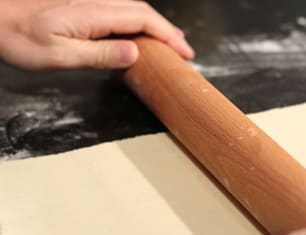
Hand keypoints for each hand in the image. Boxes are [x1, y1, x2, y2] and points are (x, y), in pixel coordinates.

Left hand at [0, 0, 193, 69]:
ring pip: (134, 9)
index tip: (184, 53)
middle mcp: (96, 3)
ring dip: (156, 25)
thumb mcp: (59, 56)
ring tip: (171, 42)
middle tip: (185, 50)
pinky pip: (120, 11)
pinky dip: (139, 22)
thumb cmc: (19, 39)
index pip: (142, 21)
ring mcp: (90, 3)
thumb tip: (134, 55)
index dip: (167, 36)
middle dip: (168, 31)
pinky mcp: (83, 6)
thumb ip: (99, 55)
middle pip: (143, 12)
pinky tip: (141, 33)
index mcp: (94, 14)